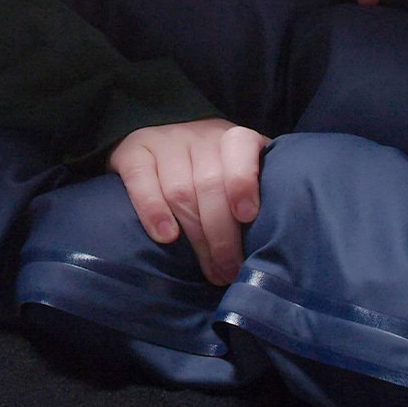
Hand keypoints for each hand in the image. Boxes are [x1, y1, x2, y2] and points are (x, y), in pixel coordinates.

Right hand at [108, 118, 268, 284]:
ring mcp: (165, 141)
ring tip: (208, 269)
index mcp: (231, 138)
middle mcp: (199, 136)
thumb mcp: (239, 174)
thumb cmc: (214, 172)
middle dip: (222, 234)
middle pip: (210, 183)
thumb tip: (274, 247)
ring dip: (195, 235)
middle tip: (228, 270)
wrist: (165, 137)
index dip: (243, 181)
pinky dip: (153, 210)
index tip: (247, 216)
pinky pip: (141, 179)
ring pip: (180, 189)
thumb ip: (255, 197)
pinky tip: (165, 236)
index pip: (240, 147)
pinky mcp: (134, 150)